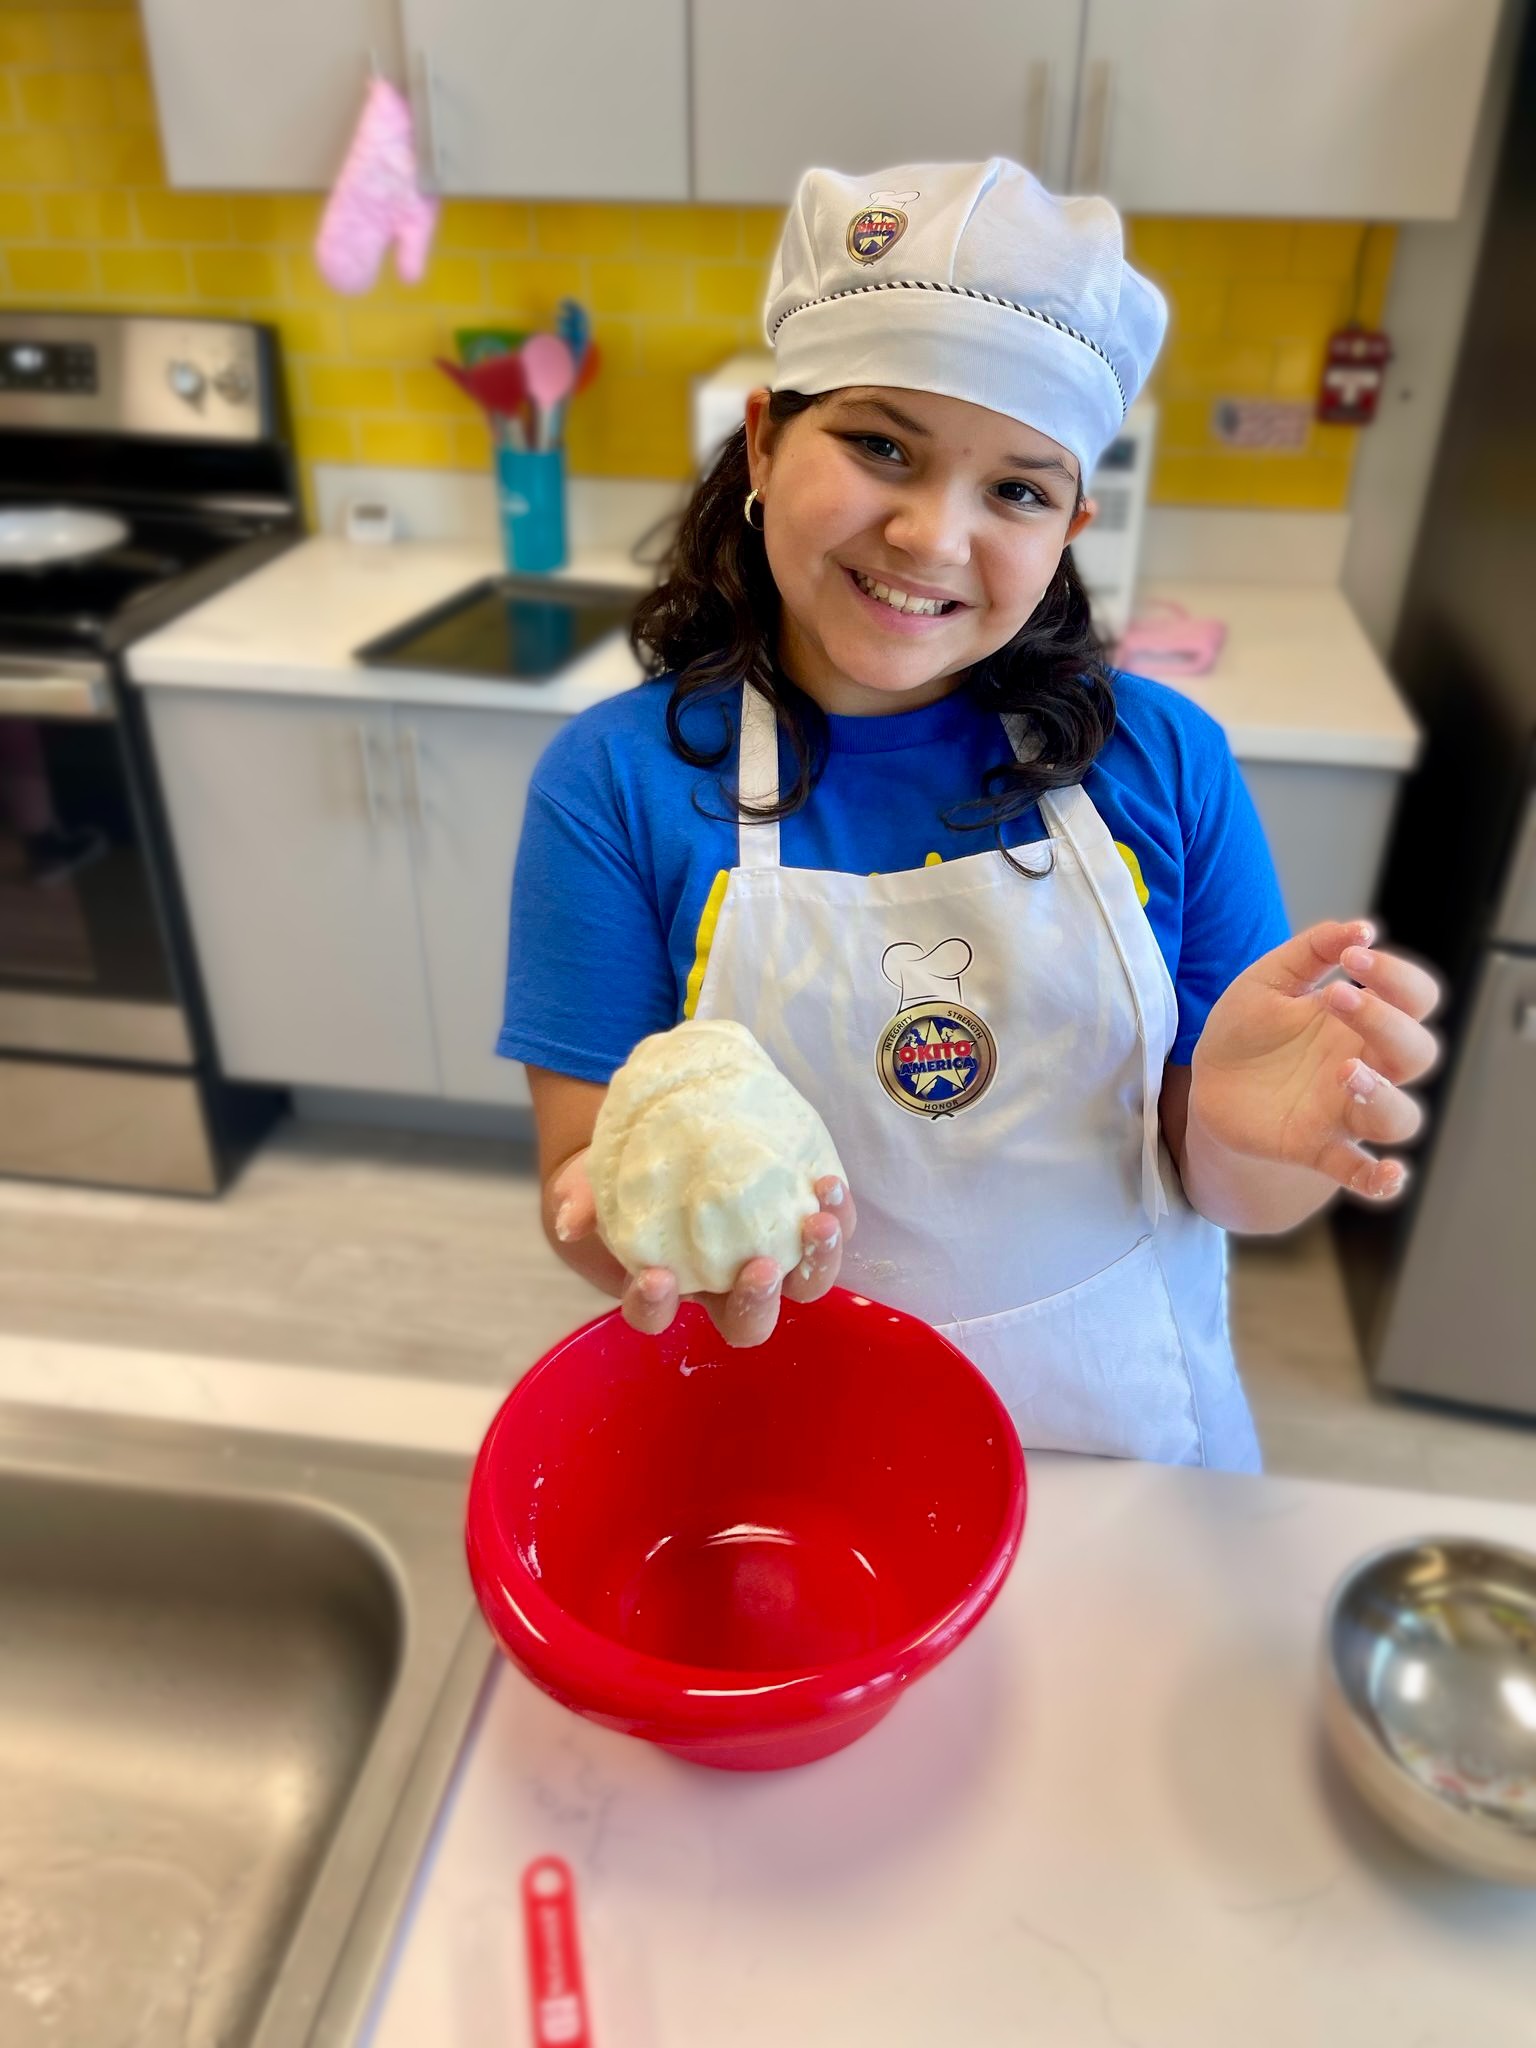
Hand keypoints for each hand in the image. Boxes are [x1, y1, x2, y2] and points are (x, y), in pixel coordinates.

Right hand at [548, 1150, 855, 1346]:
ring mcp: (767, 1259)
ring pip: (801, 1287)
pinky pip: (826, 1231)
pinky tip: (828, 1185)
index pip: (655, 1317)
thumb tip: (573, 1220)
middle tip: (759, 1268)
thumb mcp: (589, 1182)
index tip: (655, 1277)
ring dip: (816, 1263)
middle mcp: (722, 1288)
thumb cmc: (620, 1175)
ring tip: (819, 1224)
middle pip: (746, 1323)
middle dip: (755, 1303)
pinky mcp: (798, 1224)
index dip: (655, 1306)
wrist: (661, 1138)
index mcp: (666, 1288)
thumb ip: (580, 1200)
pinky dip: (835, 1213)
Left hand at [1190, 919, 1441, 1200]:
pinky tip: (1387, 1176)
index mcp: (1361, 1022)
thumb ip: (1311, 951)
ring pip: (1402, 1117)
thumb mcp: (1268, 981)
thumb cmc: (1247, 1032)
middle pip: (1418, 1054)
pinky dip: (1380, 1180)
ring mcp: (1344, 1111)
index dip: (1399, 977)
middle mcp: (1365, 1066)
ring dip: (1384, 1096)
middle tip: (1338, 996)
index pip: (1416, 999)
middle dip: (1388, 1023)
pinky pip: (1359, 1172)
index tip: (1355, 957)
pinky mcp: (1317, 1148)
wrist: (1204, 1085)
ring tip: (1345, 1071)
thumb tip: (1362, 926)